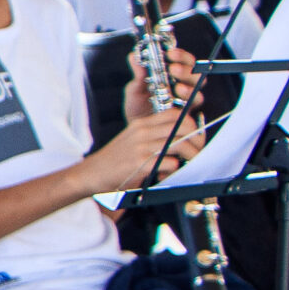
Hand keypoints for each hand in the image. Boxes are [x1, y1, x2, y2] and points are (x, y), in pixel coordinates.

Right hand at [85, 107, 204, 193]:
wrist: (90, 174)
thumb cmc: (113, 161)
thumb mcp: (132, 141)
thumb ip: (153, 137)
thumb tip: (183, 142)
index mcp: (141, 124)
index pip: (175, 114)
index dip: (191, 124)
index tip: (195, 137)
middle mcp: (142, 132)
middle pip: (183, 127)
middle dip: (198, 140)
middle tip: (198, 152)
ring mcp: (141, 147)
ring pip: (180, 144)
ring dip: (192, 156)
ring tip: (190, 164)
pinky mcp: (140, 163)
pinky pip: (170, 163)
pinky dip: (174, 170)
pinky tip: (167, 175)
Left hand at [123, 42, 201, 121]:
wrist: (138, 129)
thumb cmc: (138, 108)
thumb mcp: (135, 89)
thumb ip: (138, 74)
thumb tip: (133, 56)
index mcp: (172, 76)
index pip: (184, 61)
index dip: (180, 55)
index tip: (170, 53)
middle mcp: (183, 85)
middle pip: (196, 72)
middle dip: (186, 68)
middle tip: (173, 68)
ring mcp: (187, 99)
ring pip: (198, 86)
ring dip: (189, 84)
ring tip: (177, 86)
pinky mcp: (188, 112)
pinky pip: (195, 104)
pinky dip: (188, 99)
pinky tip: (178, 97)